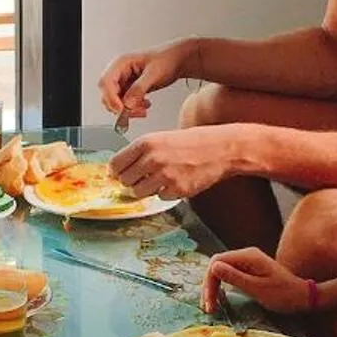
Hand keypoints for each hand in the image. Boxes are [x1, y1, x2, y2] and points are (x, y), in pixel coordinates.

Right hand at [98, 41, 192, 120]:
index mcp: (121, 63)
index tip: (121, 109)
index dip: (111, 98)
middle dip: (121, 106)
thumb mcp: (154, 74)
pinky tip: (145, 105)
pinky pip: (125, 103)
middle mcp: (119, 72)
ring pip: (116, 102)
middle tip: (136, 112)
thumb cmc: (167, 59)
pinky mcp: (130, 89)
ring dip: (128, 109)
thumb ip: (139, 88)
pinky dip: (133, 108)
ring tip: (143, 109)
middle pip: (108, 94)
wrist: (177, 60)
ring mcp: (124, 82)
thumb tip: (127, 103)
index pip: (106, 82)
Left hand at [110, 126, 238, 200]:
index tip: (119, 174)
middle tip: (143, 177)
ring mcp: (164, 175)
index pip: (116, 164)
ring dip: (146, 189)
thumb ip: (141, 152)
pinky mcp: (176, 189)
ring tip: (160, 179)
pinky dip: (165, 193)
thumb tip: (120, 168)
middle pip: (125, 180)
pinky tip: (175, 181)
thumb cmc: (193, 142)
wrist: (220, 148)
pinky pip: (159, 198)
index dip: (117, 171)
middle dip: (132, 181)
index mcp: (146, 143)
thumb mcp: (162, 138)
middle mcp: (152, 159)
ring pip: (139, 192)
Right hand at [202, 247, 308, 315]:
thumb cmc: (283, 294)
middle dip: (210, 286)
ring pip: (222, 270)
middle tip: (209, 308)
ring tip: (211, 307)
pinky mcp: (250, 269)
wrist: (303, 296)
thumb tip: (213, 267)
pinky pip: (230, 274)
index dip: (209, 281)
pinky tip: (220, 299)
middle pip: (217, 265)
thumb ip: (235, 277)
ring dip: (214, 287)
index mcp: (248, 257)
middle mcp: (246, 255)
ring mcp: (248, 261)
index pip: (217, 262)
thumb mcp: (257, 289)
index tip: (210, 302)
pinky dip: (223, 287)